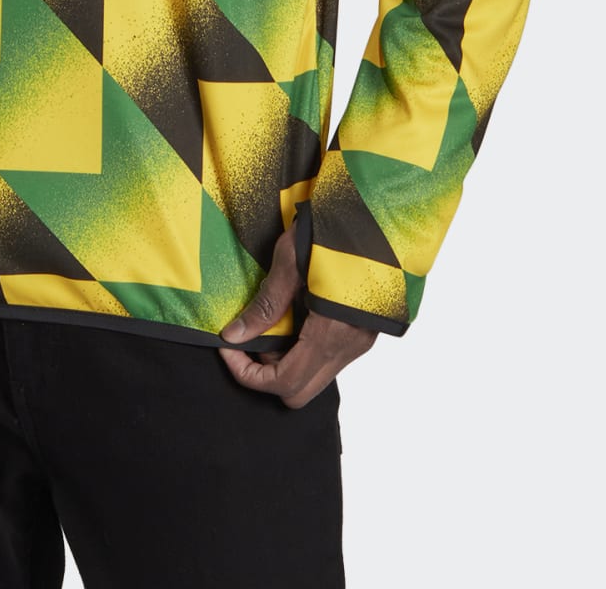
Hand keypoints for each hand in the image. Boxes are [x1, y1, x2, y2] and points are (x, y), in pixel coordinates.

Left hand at [218, 222, 376, 406]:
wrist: (377, 212)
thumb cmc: (334, 230)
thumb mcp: (290, 261)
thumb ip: (265, 304)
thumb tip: (233, 336)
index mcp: (331, 332)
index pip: (284, 382)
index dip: (248, 374)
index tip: (228, 348)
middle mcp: (349, 347)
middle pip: (299, 392)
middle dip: (266, 372)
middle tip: (251, 335)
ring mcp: (360, 342)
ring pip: (313, 376)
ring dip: (285, 358)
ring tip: (274, 317)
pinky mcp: (363, 332)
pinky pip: (327, 358)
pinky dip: (303, 347)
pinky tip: (295, 313)